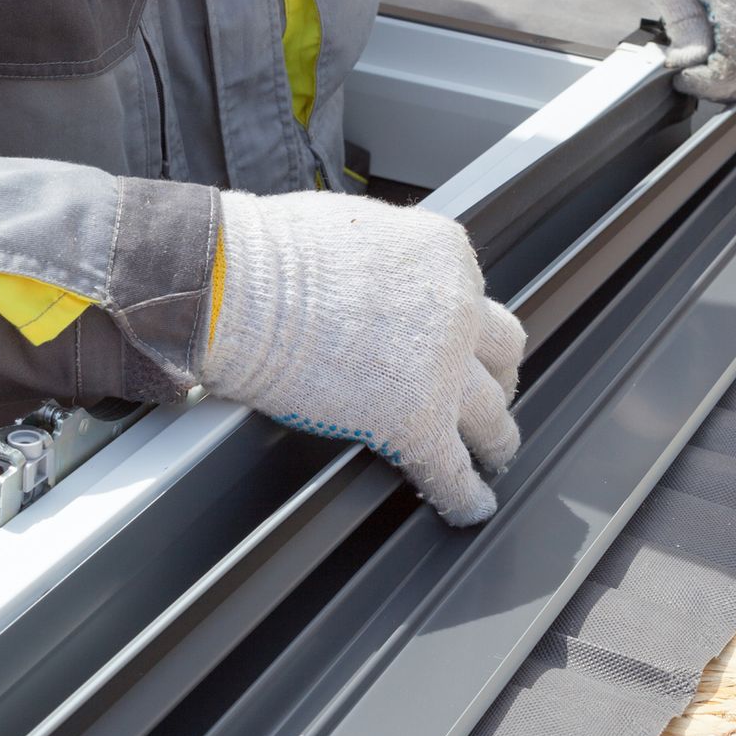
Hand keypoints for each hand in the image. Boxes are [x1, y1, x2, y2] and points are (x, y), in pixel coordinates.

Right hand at [201, 191, 525, 525]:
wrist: (234, 286)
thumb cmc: (265, 254)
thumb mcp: (354, 229)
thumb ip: (387, 261)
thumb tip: (376, 286)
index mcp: (442, 255)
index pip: (470, 297)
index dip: (463, 328)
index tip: (458, 346)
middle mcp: (456, 307)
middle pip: (501, 352)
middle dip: (495, 377)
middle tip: (489, 395)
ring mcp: (443, 369)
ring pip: (491, 415)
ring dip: (495, 438)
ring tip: (493, 457)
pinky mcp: (416, 422)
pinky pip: (452, 470)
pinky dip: (466, 495)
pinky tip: (471, 507)